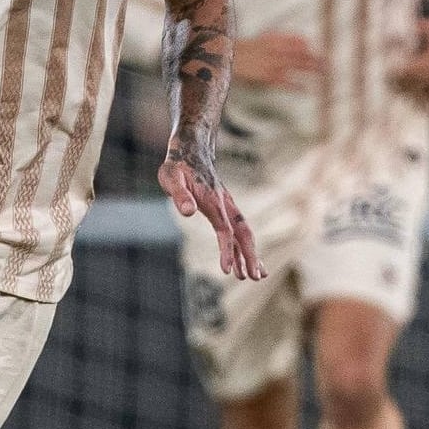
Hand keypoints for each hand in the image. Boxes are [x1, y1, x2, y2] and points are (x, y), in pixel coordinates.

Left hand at [160, 151, 264, 280]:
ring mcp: (227, 207)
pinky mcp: (224, 209)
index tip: (226, 271)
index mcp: (214, 201)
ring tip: (257, 276)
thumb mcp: (171, 178)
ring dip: (250, 254)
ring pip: (243, 233)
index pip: (225, 231)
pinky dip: (241, 247)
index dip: (226, 250)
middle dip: (250, 256)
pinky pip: (236, 230)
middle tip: (255, 278)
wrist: (190, 150)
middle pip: (243, 234)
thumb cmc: (178, 166)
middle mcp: (226, 205)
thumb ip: (180, 195)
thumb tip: (188, 212)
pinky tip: (242, 262)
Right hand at [233, 31, 324, 90]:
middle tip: (330, 64)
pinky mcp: (268, 77)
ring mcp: (272, 64)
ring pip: (297, 66)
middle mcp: (276, 50)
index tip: (322, 53)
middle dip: (317, 59)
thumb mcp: (267, 38)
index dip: (312, 48)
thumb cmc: (249, 50)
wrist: (228, 57)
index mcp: (276, 39)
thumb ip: (286, 38)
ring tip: (324, 74)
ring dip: (312, 70)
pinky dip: (296, 86)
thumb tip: (306, 41)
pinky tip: (306, 89)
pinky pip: (285, 82)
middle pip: (302, 54)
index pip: (300, 41)